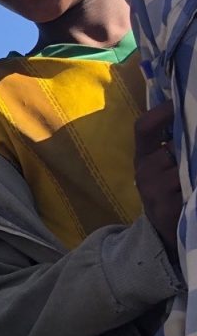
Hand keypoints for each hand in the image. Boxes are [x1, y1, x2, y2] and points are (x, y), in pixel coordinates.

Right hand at [135, 101, 182, 258]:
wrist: (166, 231)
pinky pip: (184, 187)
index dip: (162, 112)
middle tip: (196, 138)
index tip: (180, 103)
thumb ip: (172, 144)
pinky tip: (193, 186)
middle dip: (188, 144)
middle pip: (167, 148)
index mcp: (144, 155)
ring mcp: (151, 190)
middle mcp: (143, 170)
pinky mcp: (163, 208)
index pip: (144, 127)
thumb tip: (187, 116)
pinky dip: (192, 184)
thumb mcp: (165, 165)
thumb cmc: (171, 191)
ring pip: (179, 168)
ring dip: (192, 166)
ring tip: (193, 170)